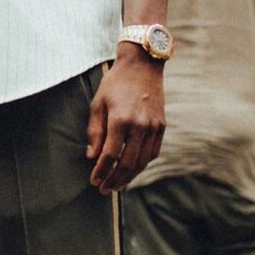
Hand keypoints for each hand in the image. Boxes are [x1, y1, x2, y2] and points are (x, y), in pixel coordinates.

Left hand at [86, 53, 164, 193]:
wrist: (143, 65)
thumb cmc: (115, 83)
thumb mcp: (98, 103)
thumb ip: (94, 131)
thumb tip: (92, 156)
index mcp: (120, 119)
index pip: (110, 155)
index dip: (101, 171)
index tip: (94, 180)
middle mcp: (140, 125)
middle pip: (128, 163)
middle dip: (115, 180)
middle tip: (105, 189)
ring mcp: (153, 126)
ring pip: (143, 161)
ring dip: (130, 176)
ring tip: (118, 185)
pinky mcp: (162, 126)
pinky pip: (153, 152)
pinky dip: (143, 164)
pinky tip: (133, 169)